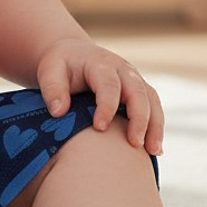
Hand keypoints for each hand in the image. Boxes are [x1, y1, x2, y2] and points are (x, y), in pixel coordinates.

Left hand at [36, 38, 163, 154]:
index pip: (108, 85)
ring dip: (155, 126)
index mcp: (100, 64)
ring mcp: (134, 80)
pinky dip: (156, 127)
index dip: (106, 107)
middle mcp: (122, 70)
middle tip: (134, 143)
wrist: (73, 54)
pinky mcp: (139, 91)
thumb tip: (58, 112)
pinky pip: (154, 107)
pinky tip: (154, 150)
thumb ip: (52, 89)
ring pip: (152, 100)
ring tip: (153, 151)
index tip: (99, 128)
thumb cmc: (61, 65)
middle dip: (139, 118)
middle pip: (138, 92)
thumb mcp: (49, 70)